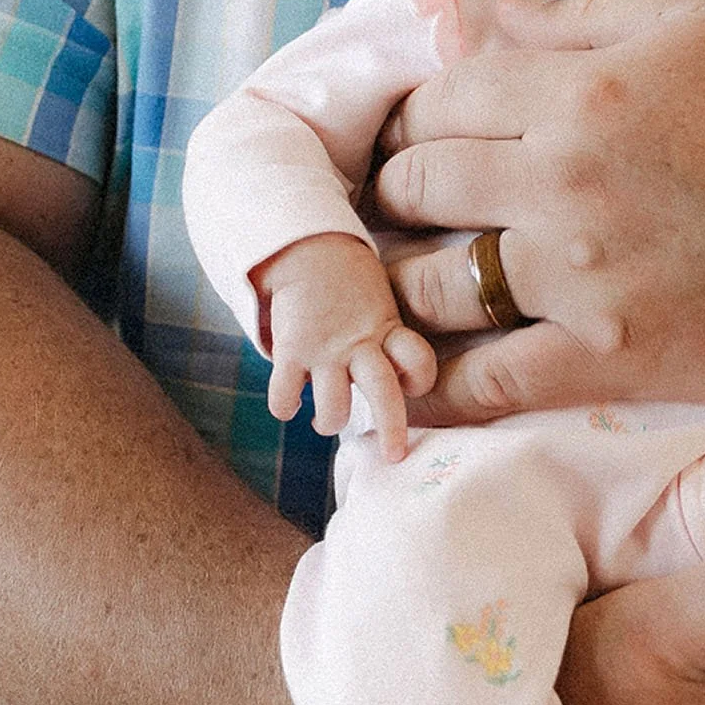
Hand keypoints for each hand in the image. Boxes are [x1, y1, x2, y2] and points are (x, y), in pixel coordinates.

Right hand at [251, 233, 437, 461]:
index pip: (418, 361)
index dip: (418, 377)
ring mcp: (324, 349)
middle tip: (394, 455)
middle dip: (391, 429)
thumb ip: (387, 342)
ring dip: (331, 421)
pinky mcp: (290, 350)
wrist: (308, 249)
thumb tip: (393, 388)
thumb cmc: (350, 288)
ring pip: (334, 406)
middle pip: (384, 393)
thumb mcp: (380, 306)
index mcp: (386, 331)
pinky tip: (289, 404)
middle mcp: (360, 344)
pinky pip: (286, 395)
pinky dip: (285, 407)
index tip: (410, 384)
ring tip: (326, 420)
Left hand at [364, 0, 704, 423]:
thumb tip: (502, 18)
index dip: (415, 116)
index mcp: (582, 87)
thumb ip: (591, 16)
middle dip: (395, 190)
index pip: (441, 99)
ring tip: (400, 282)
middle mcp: (564, 177)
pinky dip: (439, 386)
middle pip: (417, 183)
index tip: (415, 134)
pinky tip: (412, 385)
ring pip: (435, 283)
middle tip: (399, 202)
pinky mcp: (610, 356)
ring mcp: (581, 275)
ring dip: (402, 282)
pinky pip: (490, 379)